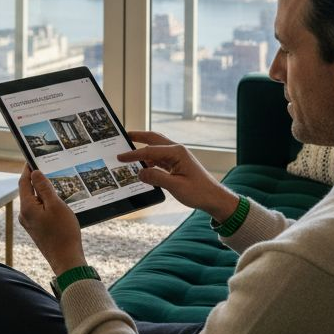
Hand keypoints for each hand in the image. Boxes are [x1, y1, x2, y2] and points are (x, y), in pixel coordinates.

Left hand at [17, 165, 87, 275]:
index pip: (23, 182)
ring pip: (35, 201)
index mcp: (27, 207)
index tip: (33, 158)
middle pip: (28, 191)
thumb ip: (44, 188)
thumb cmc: (63, 232)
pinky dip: (46, 203)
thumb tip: (34, 173)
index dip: (28, 169)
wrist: (66, 260)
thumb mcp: (56, 205)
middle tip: (48, 167)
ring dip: (43, 192)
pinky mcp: (37, 229)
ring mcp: (30, 223)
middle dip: (37, 180)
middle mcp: (25, 215)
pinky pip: (39, 210)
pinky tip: (58, 202)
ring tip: (56, 183)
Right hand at [118, 131, 237, 216]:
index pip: (150, 151)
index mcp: (177, 152)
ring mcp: (177, 157)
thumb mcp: (176, 186)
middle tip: (124, 135)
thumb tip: (140, 172)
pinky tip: (142, 166)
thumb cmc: (199, 192)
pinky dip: (150, 160)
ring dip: (143, 149)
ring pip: (156, 149)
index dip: (133, 154)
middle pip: (154, 139)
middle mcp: (177, 151)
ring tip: (129, 151)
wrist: (213, 198)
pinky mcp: (177, 165)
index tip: (120, 157)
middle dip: (139, 136)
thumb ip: (156, 178)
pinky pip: (160, 159)